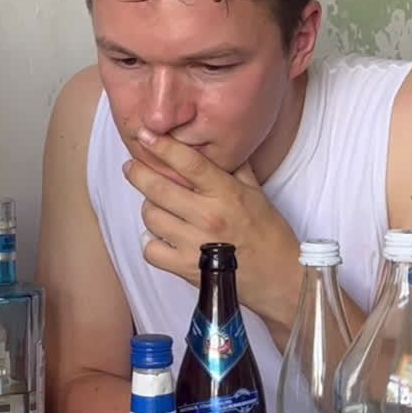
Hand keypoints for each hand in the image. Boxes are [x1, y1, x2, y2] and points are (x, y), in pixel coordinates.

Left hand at [123, 127, 301, 325]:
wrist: (278, 277)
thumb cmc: (269, 233)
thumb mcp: (257, 193)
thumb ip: (235, 167)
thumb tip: (218, 144)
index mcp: (227, 193)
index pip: (188, 163)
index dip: (162, 147)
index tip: (144, 134)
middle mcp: (208, 216)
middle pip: (158, 188)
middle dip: (138, 173)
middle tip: (133, 167)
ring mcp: (195, 244)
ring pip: (151, 217)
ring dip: (149, 208)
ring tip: (157, 206)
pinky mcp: (187, 268)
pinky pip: (151, 250)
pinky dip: (150, 242)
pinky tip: (160, 237)